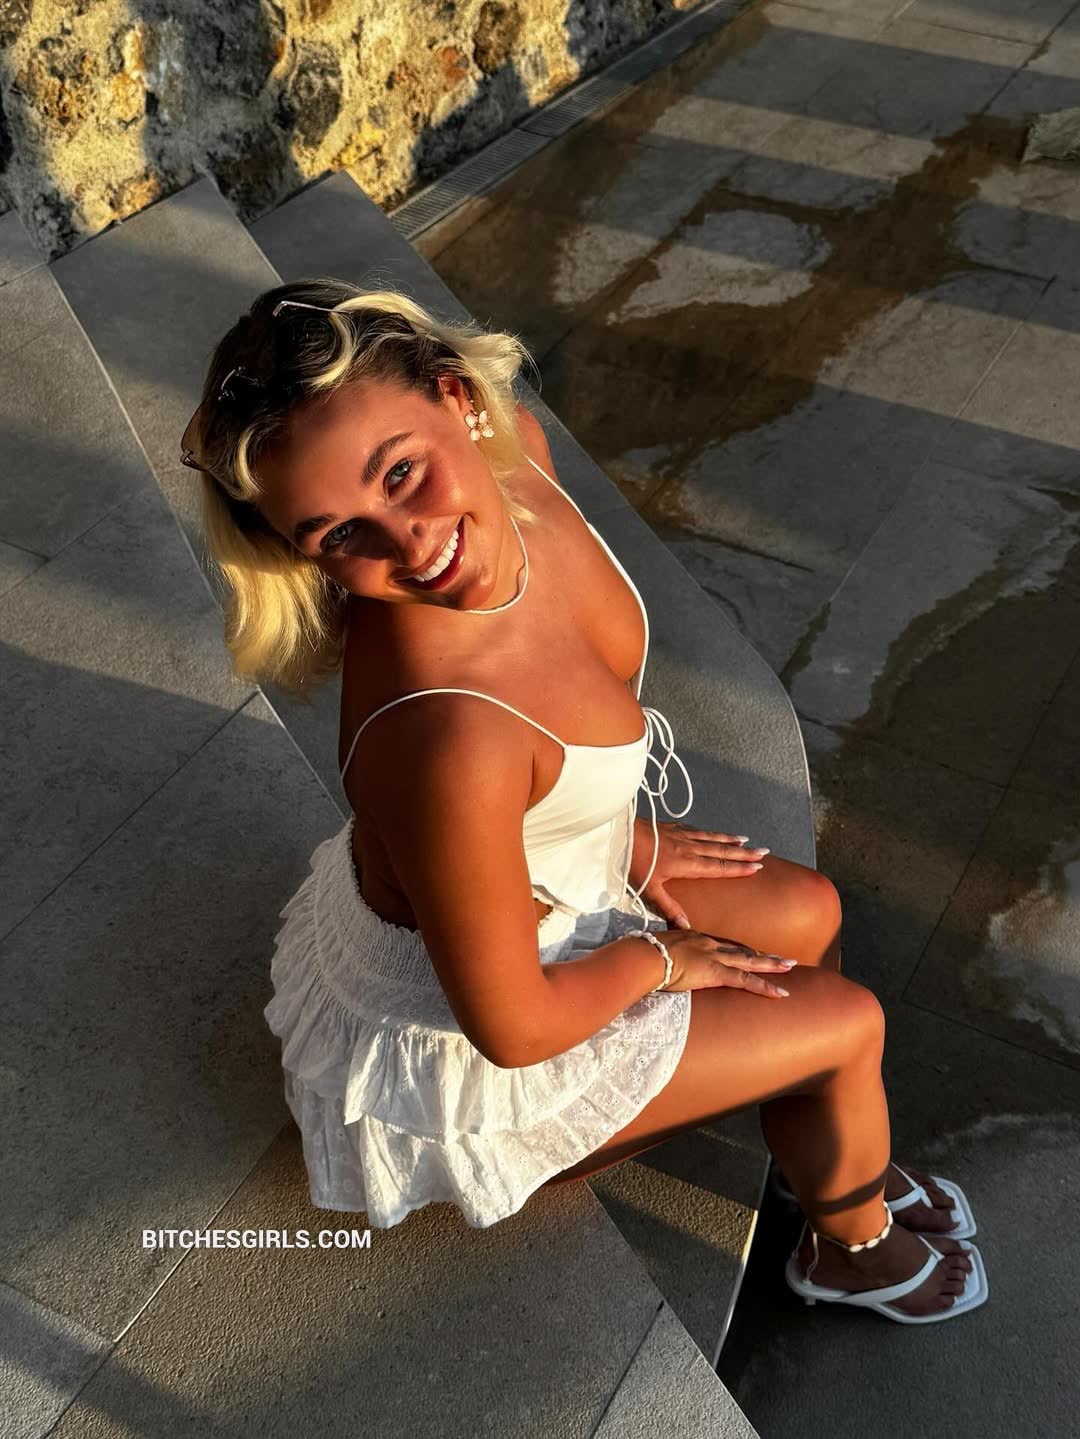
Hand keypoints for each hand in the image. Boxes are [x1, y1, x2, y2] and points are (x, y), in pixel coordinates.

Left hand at [628, 820, 768, 929]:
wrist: (619, 835)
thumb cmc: (633, 862)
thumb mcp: (650, 889)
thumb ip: (669, 907)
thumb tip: (686, 926)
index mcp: (687, 864)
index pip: (719, 867)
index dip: (739, 868)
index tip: (757, 866)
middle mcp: (689, 848)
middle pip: (721, 850)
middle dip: (743, 852)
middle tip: (762, 851)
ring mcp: (680, 836)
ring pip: (710, 838)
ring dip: (728, 839)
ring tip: (744, 840)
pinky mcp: (670, 828)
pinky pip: (696, 830)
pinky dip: (708, 832)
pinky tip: (710, 832)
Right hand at [645, 927, 796, 997]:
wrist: (642, 957)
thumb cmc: (641, 955)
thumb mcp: (653, 949)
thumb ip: (661, 952)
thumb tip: (654, 957)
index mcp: (693, 938)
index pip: (722, 944)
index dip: (739, 950)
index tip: (751, 953)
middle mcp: (708, 944)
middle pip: (741, 949)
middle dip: (763, 955)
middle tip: (785, 959)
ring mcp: (713, 957)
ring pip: (749, 961)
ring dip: (772, 964)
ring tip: (790, 967)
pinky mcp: (715, 972)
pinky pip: (745, 980)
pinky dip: (764, 986)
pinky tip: (780, 992)